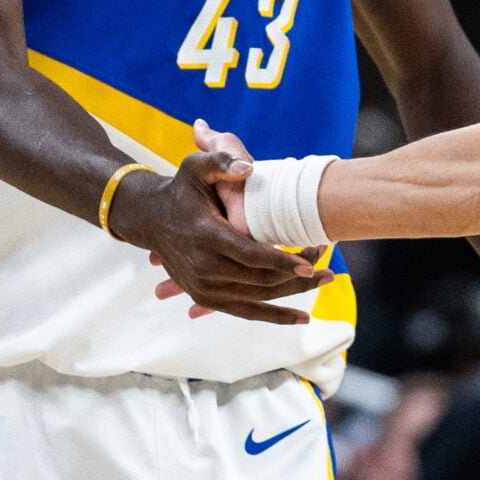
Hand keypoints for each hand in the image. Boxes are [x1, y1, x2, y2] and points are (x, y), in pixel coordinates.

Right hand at [134, 123, 329, 324]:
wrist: (151, 219)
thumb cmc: (181, 190)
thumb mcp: (194, 167)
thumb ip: (220, 162)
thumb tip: (250, 168)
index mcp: (206, 237)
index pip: (252, 255)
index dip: (283, 261)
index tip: (311, 261)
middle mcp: (205, 268)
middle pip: (261, 280)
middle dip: (298, 275)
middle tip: (328, 267)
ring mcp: (205, 288)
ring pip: (259, 298)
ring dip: (294, 294)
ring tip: (325, 282)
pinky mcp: (206, 298)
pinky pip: (246, 312)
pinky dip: (275, 316)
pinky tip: (302, 317)